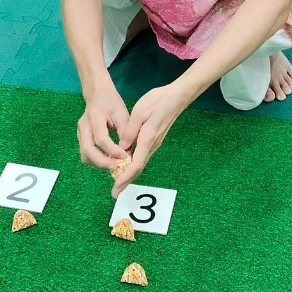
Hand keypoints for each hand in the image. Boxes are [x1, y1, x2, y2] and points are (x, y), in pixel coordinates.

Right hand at [77, 84, 131, 171]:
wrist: (97, 94)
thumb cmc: (111, 102)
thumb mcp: (122, 114)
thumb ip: (125, 132)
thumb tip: (128, 153)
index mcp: (95, 116)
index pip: (101, 138)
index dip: (112, 150)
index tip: (124, 156)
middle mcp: (84, 125)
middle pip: (87, 149)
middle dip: (102, 162)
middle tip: (116, 167)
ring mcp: (80, 132)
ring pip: (84, 154)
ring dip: (98, 163)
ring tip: (113, 164)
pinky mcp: (80, 137)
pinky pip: (85, 153)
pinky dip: (95, 160)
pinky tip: (107, 159)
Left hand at [112, 83, 190, 197]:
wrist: (176, 98)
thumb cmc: (157, 102)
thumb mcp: (139, 113)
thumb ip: (130, 131)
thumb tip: (122, 148)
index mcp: (147, 140)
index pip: (135, 164)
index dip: (125, 177)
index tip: (116, 187)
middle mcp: (151, 145)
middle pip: (138, 168)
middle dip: (126, 181)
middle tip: (115, 193)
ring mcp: (153, 143)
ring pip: (139, 163)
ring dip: (128, 174)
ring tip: (117, 182)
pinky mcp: (153, 139)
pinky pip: (141, 156)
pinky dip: (132, 164)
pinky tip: (125, 165)